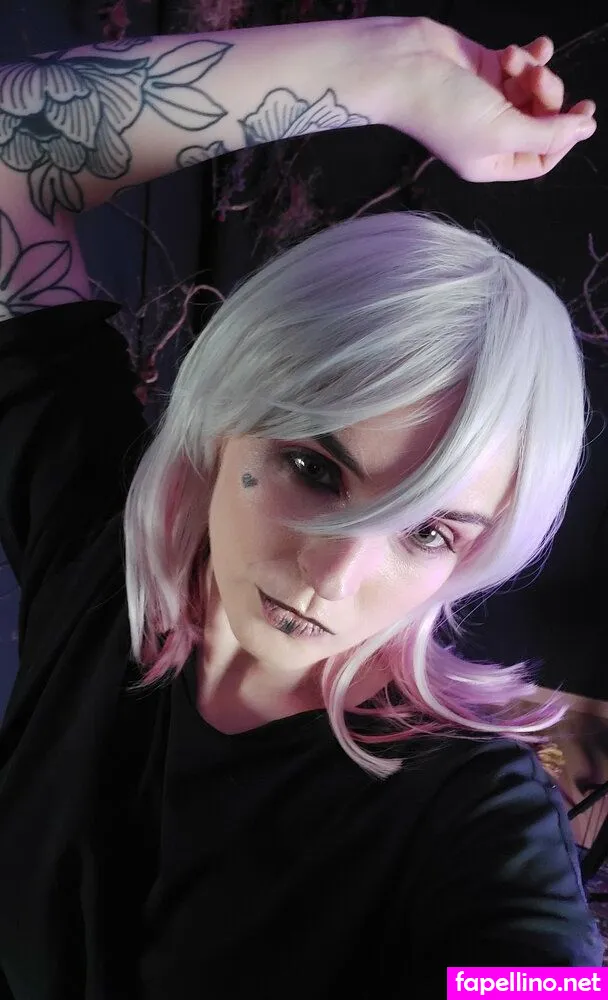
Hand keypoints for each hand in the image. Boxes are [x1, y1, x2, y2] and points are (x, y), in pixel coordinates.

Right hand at [384, 17, 596, 181]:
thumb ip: (548, 134)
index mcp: (491, 161)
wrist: (404, 67)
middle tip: (536, 80)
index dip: (565, 137)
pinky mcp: (487, 69)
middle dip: (547, 95)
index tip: (582, 110)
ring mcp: (490, 101)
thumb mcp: (503, 133)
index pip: (542, 159)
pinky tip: (530, 47)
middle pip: (542, 120)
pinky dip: (530, 54)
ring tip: (516, 61)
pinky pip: (524, 63)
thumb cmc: (446, 109)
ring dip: (535, 70)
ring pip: (534, 89)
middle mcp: (492, 134)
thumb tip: (587, 130)